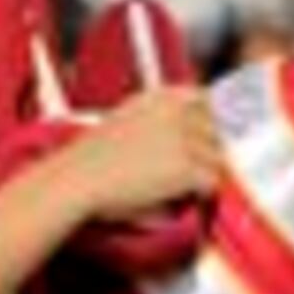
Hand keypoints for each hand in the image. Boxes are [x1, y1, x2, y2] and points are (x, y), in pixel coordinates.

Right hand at [61, 87, 225, 220]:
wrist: (74, 180)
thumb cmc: (94, 157)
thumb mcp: (129, 117)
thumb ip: (162, 116)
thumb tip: (197, 127)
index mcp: (164, 96)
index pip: (210, 100)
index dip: (210, 122)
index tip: (208, 138)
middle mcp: (179, 112)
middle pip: (218, 131)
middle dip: (209, 150)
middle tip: (192, 169)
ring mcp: (185, 139)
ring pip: (218, 158)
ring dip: (205, 173)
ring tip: (181, 185)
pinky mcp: (187, 168)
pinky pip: (211, 182)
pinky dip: (202, 193)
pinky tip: (182, 196)